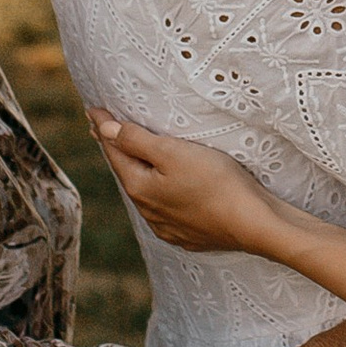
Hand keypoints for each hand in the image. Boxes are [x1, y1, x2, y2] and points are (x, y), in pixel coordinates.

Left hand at [89, 110, 279, 255]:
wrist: (253, 224)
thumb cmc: (215, 181)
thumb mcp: (173, 152)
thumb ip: (136, 140)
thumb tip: (104, 129)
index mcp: (139, 187)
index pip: (114, 151)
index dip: (104, 128)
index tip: (92, 111)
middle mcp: (148, 211)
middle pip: (128, 173)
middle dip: (117, 151)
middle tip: (104, 131)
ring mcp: (167, 226)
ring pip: (146, 193)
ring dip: (137, 173)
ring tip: (132, 157)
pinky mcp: (188, 235)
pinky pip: (165, 210)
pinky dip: (159, 194)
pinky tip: (165, 192)